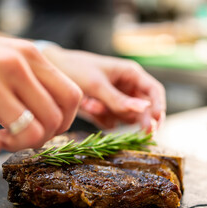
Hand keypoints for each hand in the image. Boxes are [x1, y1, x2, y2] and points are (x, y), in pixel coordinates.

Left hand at [43, 48, 165, 131]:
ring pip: (126, 118)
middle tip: (142, 132)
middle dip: (137, 118)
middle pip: (144, 109)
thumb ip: (118, 99)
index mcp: (130, 74)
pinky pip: (111, 122)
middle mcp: (126, 87)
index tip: (156, 123)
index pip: (154, 91)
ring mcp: (115, 100)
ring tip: (91, 103)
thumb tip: (145, 110)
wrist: (53, 71)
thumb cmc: (76, 70)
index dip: (158, 107)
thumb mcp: (97, 85)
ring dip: (111, 115)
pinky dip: (101, 118)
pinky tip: (87, 106)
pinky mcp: (104, 110)